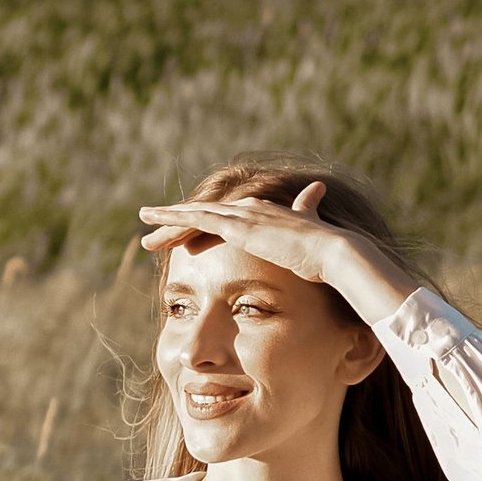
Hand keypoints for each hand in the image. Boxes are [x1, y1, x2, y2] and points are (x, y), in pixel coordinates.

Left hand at [138, 180, 405, 322]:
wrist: (336, 258)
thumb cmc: (328, 269)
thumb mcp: (310, 264)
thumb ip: (306, 261)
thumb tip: (315, 269)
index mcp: (267, 219)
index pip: (228, 221)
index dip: (206, 227)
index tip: (189, 239)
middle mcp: (253, 211)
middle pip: (207, 214)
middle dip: (180, 221)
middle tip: (156, 233)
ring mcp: (245, 216)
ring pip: (196, 213)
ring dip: (168, 219)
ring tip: (145, 226)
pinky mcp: (238, 225)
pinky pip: (196, 219)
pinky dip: (172, 220)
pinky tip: (153, 227)